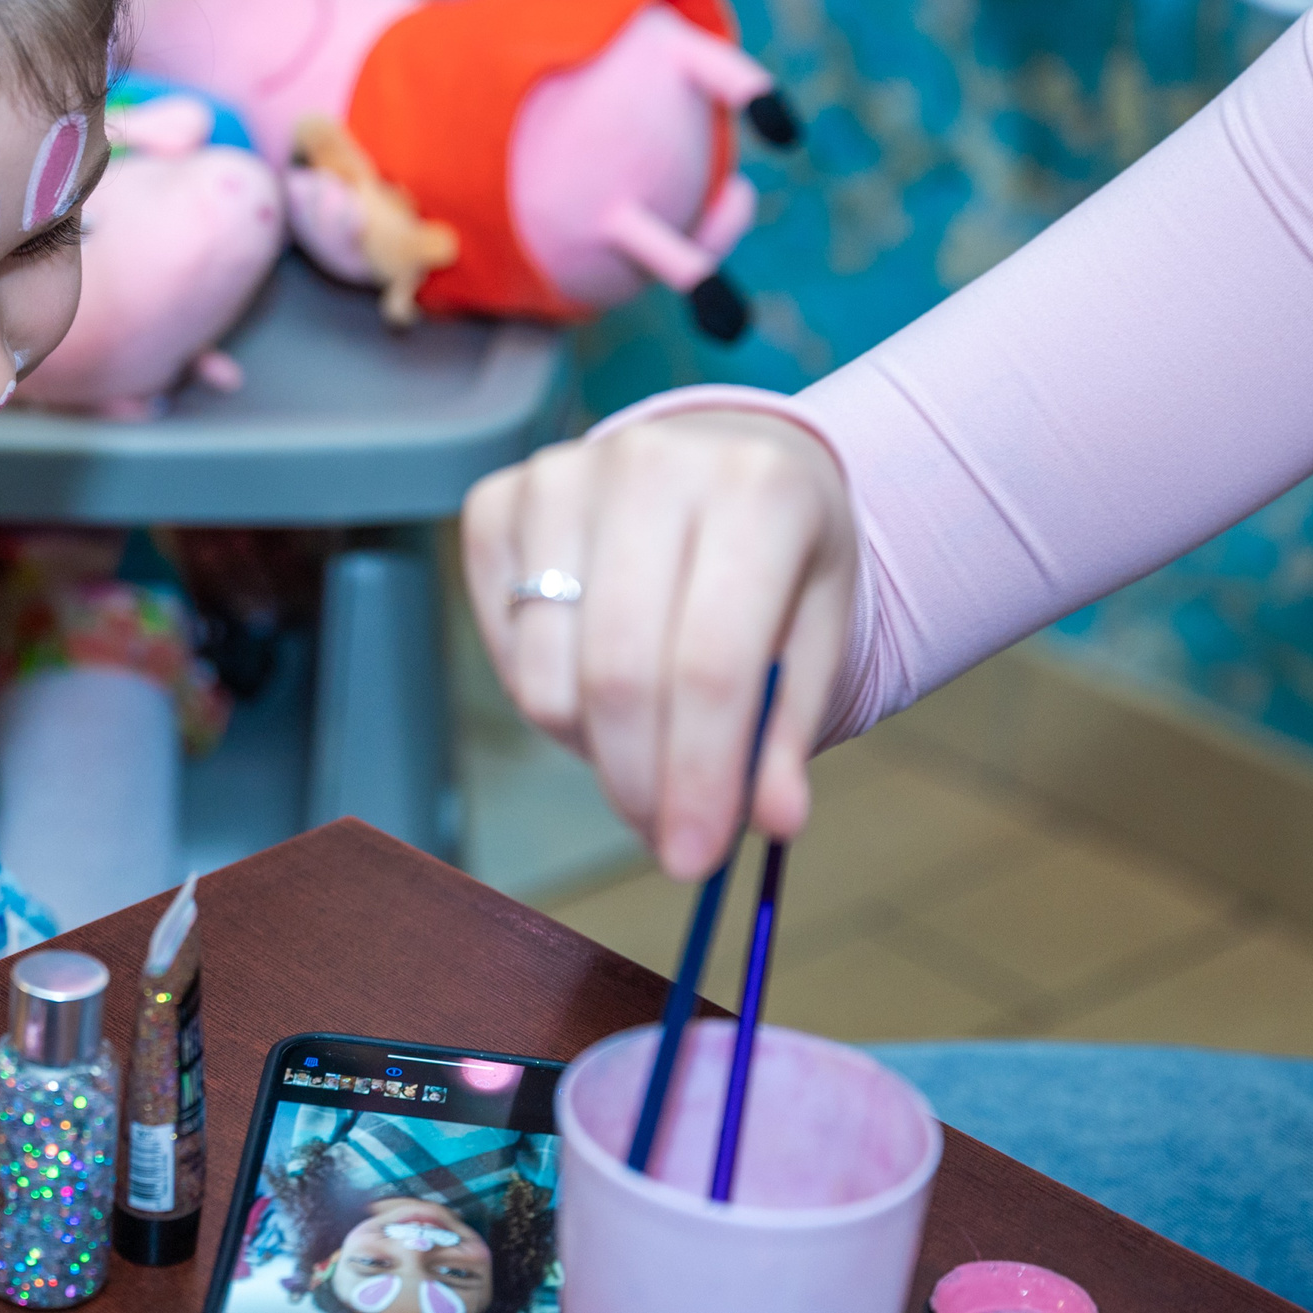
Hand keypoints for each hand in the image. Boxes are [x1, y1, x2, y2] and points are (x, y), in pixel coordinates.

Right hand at [462, 410, 857, 879]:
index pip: (711, 664)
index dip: (698, 777)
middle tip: (665, 836)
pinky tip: (595, 678)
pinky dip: (547, 697)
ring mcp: (559, 476)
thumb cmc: (779, 555)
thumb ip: (788, 729)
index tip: (694, 859)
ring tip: (647, 736)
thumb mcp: (819, 632)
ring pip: (549, 677)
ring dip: (595, 747)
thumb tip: (773, 820)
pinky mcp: (493, 500)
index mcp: (756, 490)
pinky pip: (505, 650)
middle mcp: (649, 463)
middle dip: (640, 784)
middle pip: (619, 675)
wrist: (725, 453)